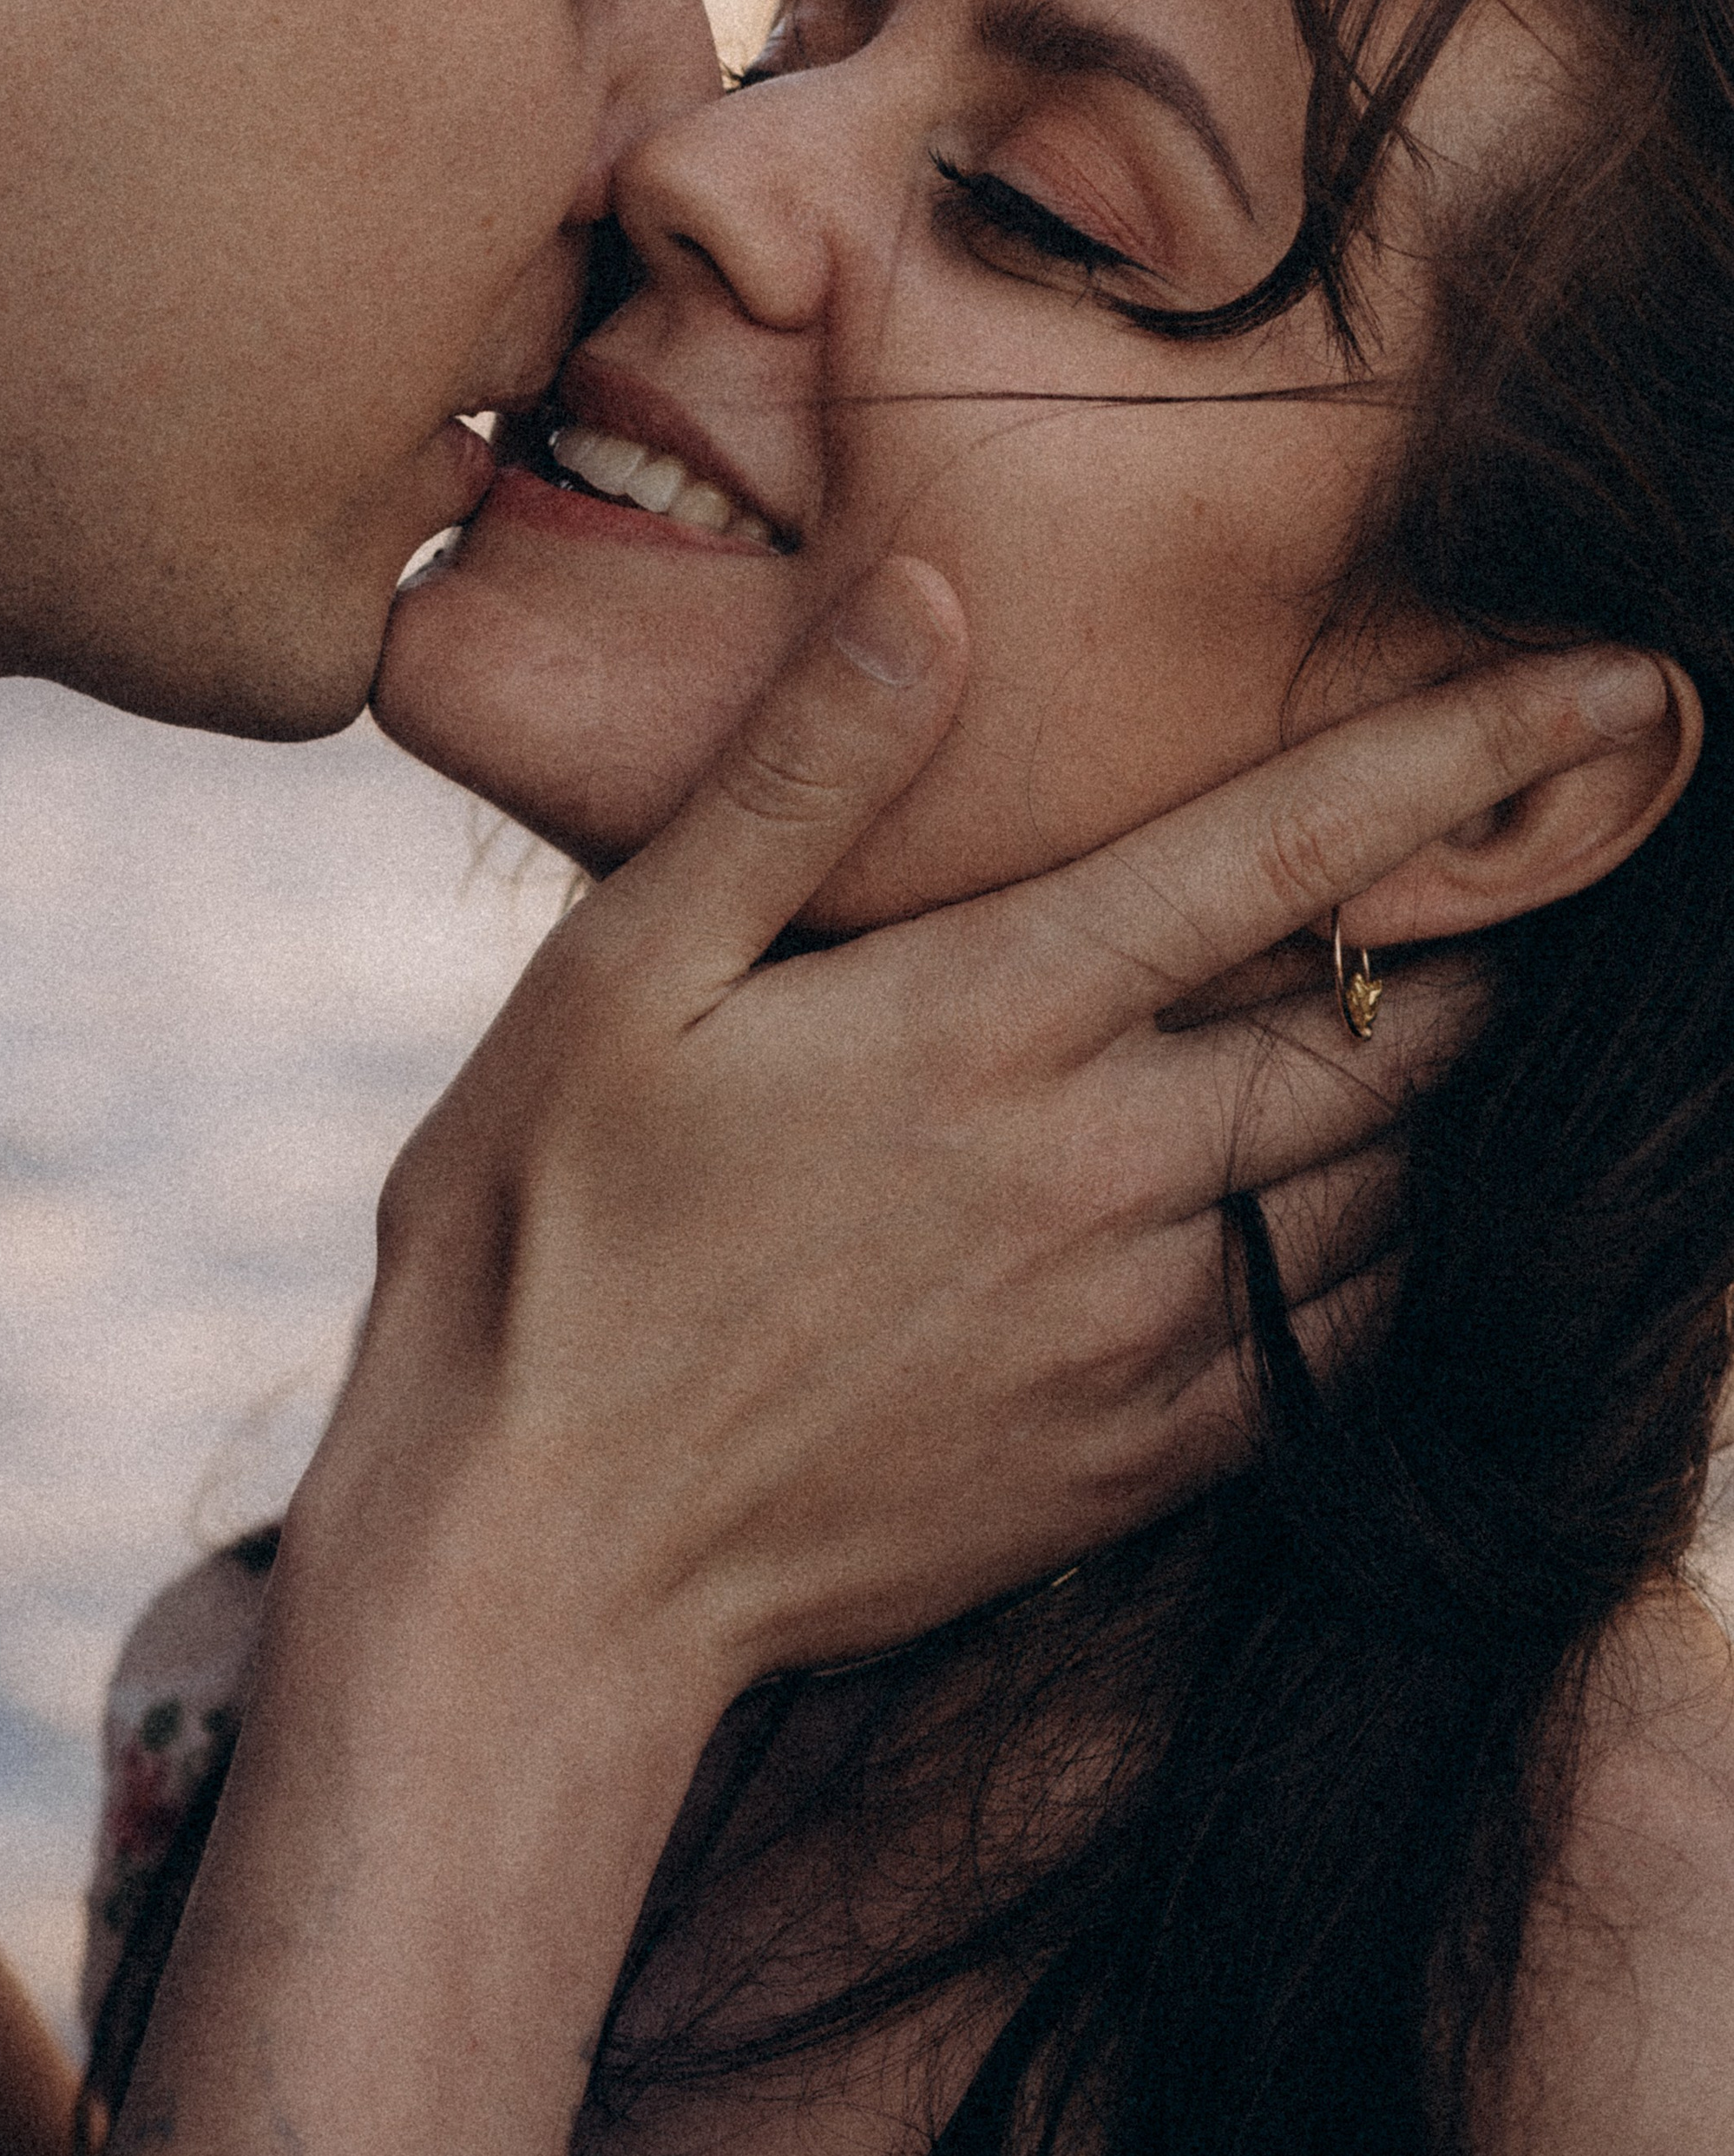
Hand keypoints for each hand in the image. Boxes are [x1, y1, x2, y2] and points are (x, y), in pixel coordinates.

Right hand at [307, 561, 1666, 1706]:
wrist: (536, 1561)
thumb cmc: (548, 1233)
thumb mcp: (623, 969)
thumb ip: (798, 777)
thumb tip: (934, 595)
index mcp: (984, 1022)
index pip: (1281, 856)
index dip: (1467, 757)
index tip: (1619, 689)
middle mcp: (1095, 1175)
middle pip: (1390, 1036)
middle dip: (1487, 944)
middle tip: (1533, 876)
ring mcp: (1128, 1337)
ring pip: (1390, 1200)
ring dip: (1446, 1108)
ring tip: (1464, 1034)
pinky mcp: (1126, 1466)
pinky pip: (1334, 1352)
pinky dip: (1391, 1269)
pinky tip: (1372, 1226)